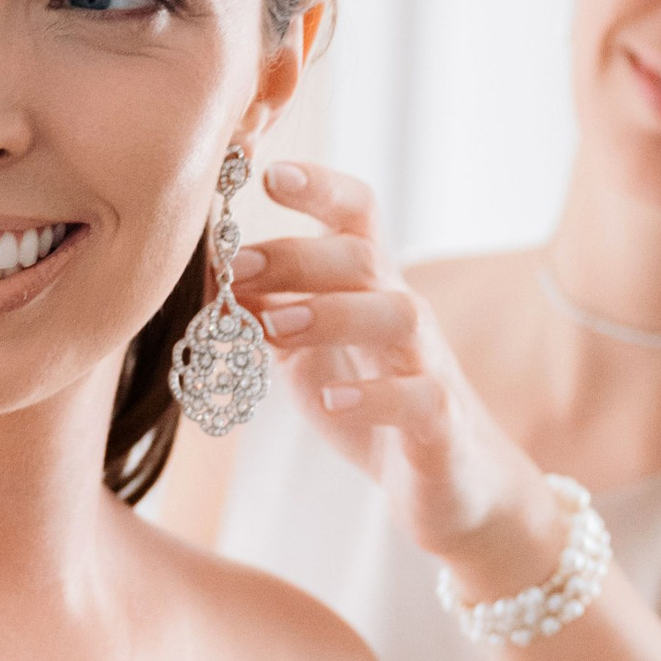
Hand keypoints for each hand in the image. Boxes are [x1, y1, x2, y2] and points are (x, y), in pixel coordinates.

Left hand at [235, 161, 565, 601]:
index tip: (266, 172)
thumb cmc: (374, 406)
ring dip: (333, 313)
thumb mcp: (308, 354)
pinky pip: (420, 399)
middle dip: (299, 256)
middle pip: (365, 257)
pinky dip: (374, 396)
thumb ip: (266, 313)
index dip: (320, 186)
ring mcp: (428, 368)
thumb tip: (207, 272)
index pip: (356, 215)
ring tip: (276, 327)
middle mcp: (404, 316)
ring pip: (399, 315)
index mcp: (370, 291)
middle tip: (237, 271)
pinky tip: (331, 399)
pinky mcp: (442, 426)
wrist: (453, 488)